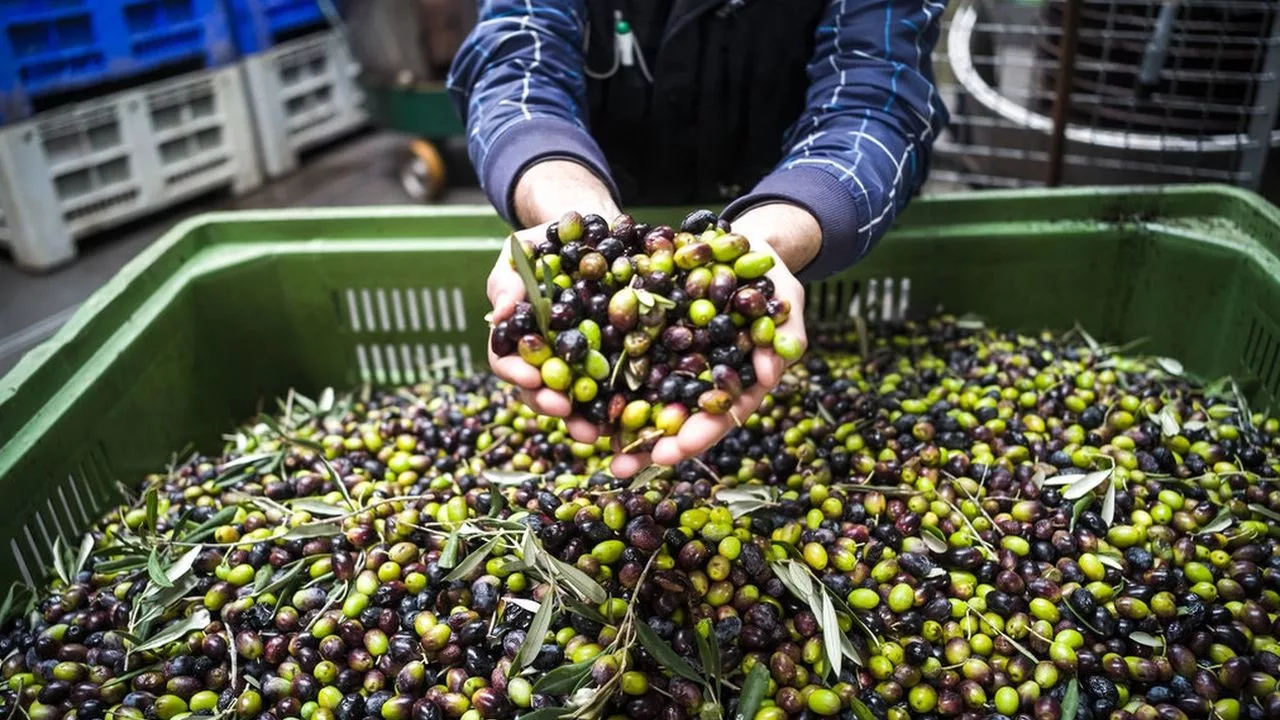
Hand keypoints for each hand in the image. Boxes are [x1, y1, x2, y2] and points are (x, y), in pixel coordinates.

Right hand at [489, 159, 620, 439]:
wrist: (589, 230)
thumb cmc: (545, 243)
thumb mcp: (519, 253)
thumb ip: (507, 280)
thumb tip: (501, 311)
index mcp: (517, 335)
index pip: (505, 361)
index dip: (515, 373)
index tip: (531, 377)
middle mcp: (544, 355)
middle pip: (537, 389)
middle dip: (548, 403)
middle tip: (564, 409)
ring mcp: (576, 360)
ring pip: (573, 398)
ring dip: (580, 418)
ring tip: (593, 431)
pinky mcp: (610, 358)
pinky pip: (611, 386)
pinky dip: (615, 405)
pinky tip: (626, 417)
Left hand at [610, 204, 816, 477]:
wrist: (735, 243)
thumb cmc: (767, 274)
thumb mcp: (783, 298)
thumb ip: (784, 334)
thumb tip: (770, 373)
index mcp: (738, 378)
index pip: (719, 414)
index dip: (698, 435)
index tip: (675, 451)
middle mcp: (702, 378)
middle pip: (678, 419)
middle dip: (651, 445)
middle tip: (622, 466)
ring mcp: (673, 361)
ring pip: (647, 399)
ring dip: (621, 426)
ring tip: (593, 446)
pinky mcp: (648, 338)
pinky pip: (624, 362)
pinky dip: (603, 383)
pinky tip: (577, 399)